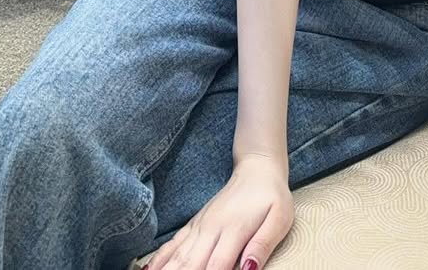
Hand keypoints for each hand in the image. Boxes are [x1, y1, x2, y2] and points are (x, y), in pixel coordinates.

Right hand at [144, 152, 293, 269]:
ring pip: (177, 256)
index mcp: (234, 230)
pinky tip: (149, 269)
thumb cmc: (272, 196)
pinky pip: (173, 243)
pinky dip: (160, 258)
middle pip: (190, 264)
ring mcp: (200, 226)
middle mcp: (211, 229)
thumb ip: (263, 244)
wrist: (257, 168)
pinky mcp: (194, 224)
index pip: (216, 267)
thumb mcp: (279, 219)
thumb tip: (249, 269)